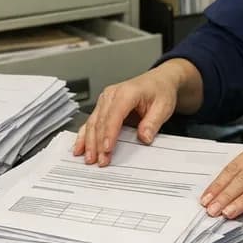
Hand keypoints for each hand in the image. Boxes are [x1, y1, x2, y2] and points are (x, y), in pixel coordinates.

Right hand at [73, 59, 202, 165]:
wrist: (158, 81)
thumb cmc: (159, 91)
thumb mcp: (164, 107)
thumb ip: (153, 123)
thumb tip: (144, 137)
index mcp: (127, 92)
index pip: (114, 114)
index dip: (109, 133)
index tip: (107, 149)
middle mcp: (111, 95)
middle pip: (100, 121)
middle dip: (98, 143)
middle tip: (100, 160)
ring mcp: (104, 101)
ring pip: (92, 123)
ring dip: (89, 142)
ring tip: (89, 158)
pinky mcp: (102, 107)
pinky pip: (90, 122)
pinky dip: (84, 136)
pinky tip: (79, 148)